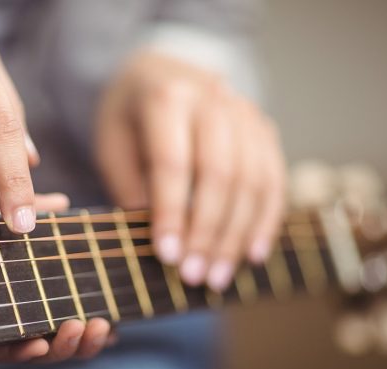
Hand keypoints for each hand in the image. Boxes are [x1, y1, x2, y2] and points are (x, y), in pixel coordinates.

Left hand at [0, 185, 114, 361]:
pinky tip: (37, 344)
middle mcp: (0, 307)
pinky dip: (19, 351)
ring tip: (78, 330)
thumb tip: (65, 202)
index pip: (57, 306)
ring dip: (59, 348)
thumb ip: (26, 210)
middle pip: (52, 334)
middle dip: (81, 338)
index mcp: (12, 283)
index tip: (110, 316)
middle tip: (102, 325)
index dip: (86, 316)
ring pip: (29, 348)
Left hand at [96, 51, 285, 291]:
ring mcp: (245, 112)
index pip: (173, 162)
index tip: (166, 256)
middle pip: (220, 173)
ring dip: (236, 235)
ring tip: (217, 277)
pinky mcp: (265, 130)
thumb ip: (132, 189)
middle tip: (193, 275)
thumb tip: (161, 245)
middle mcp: (213, 99)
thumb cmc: (129, 119)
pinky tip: (252, 254)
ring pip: (252, 181)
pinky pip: (274, 180)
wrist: (161, 73)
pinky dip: (265, 221)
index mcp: (166, 97)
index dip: (171, 212)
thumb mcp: (113, 147)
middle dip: (207, 232)